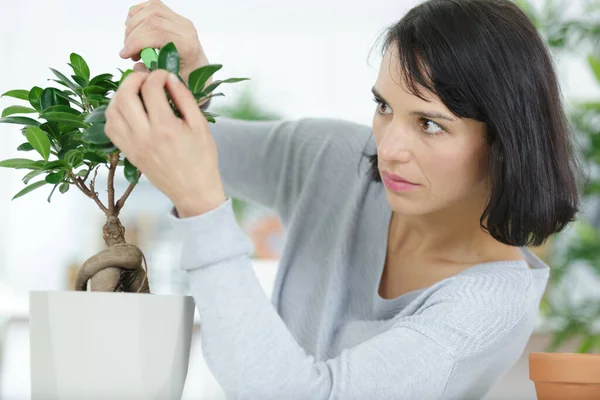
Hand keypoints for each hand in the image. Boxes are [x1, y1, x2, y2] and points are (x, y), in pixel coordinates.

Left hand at [104, 69, 226, 217]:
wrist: (194, 191)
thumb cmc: (202, 159)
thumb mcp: (201, 126)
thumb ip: (185, 98)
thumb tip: (169, 77)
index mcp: (165, 128)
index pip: (151, 88)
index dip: (157, 74)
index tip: (165, 75)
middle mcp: (144, 136)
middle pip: (125, 95)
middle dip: (133, 79)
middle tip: (146, 77)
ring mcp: (132, 145)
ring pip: (112, 110)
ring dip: (121, 94)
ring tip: (136, 91)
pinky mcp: (128, 153)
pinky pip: (110, 128)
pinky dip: (115, 113)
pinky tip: (129, 110)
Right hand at [121, 0, 209, 83]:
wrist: (198, 68)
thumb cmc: (187, 77)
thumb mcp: (169, 82)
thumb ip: (152, 75)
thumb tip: (136, 66)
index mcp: (187, 46)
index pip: (158, 34)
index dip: (136, 42)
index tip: (125, 54)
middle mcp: (186, 30)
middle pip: (152, 20)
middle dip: (132, 35)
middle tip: (128, 51)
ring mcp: (181, 20)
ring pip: (151, 10)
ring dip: (133, 24)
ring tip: (130, 42)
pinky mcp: (174, 16)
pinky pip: (153, 6)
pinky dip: (138, 13)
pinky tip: (133, 28)